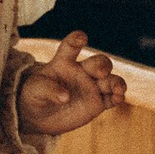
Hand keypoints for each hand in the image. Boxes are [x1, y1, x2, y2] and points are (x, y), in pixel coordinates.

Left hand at [15, 28, 126, 142]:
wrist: (39, 116)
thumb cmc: (35, 96)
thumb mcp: (35, 90)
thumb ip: (48, 89)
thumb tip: (65, 96)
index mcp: (64, 62)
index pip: (70, 47)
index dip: (76, 40)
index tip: (81, 37)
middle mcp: (81, 71)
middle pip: (99, 63)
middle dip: (102, 65)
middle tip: (100, 71)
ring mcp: (91, 87)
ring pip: (110, 80)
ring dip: (116, 82)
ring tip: (118, 89)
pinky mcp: (97, 103)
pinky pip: (112, 98)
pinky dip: (118, 96)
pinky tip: (119, 97)